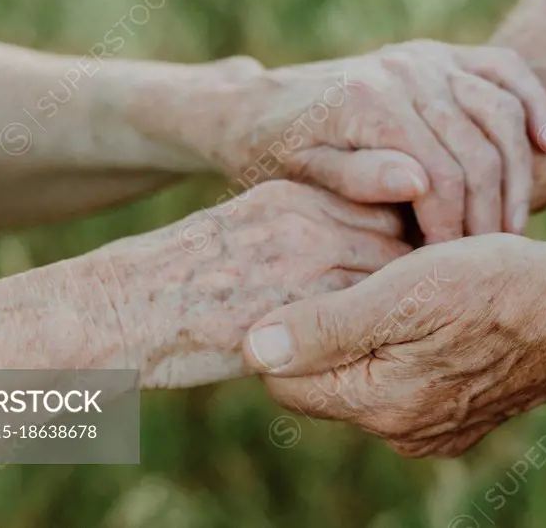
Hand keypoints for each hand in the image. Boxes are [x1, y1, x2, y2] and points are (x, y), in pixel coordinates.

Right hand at [75, 180, 410, 389]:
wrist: (126, 307)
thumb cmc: (179, 281)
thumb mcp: (243, 232)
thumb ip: (299, 235)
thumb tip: (350, 257)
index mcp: (291, 195)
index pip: (376, 208)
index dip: (397, 241)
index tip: (407, 270)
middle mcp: (305, 217)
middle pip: (393, 237)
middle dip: (409, 270)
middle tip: (419, 305)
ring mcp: (304, 258)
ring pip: (390, 274)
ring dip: (400, 302)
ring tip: (405, 330)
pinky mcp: (302, 303)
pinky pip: (368, 313)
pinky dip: (381, 331)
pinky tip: (375, 350)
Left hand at [126, 42, 545, 242]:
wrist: (261, 104)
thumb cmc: (275, 152)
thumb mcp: (302, 174)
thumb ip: (358, 179)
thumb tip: (419, 182)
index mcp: (369, 105)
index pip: (439, 177)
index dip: (454, 228)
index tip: (456, 271)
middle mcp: (404, 72)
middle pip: (477, 149)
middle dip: (491, 211)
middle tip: (494, 259)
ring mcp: (428, 58)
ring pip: (501, 113)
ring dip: (517, 173)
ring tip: (513, 226)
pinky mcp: (444, 54)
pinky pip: (507, 71)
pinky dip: (534, 105)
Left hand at [242, 233, 545, 455]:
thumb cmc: (500, 285)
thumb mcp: (406, 290)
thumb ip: (327, 326)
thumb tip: (253, 350)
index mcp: (382, 404)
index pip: (285, 380)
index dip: (285, 327)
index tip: (306, 281)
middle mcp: (403, 431)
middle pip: (324, 381)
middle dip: (326, 330)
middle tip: (356, 274)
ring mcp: (435, 428)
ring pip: (364, 378)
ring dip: (366, 335)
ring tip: (396, 285)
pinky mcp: (460, 416)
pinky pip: (403, 382)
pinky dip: (402, 347)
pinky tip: (429, 311)